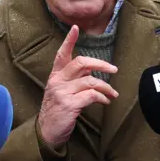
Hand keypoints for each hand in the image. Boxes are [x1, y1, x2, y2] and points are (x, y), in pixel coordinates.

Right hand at [38, 25, 118, 148]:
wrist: (46, 132)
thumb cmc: (57, 110)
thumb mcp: (61, 91)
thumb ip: (74, 79)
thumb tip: (92, 71)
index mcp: (55, 75)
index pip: (61, 54)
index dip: (69, 40)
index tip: (76, 28)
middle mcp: (57, 81)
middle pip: (81, 63)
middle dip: (101, 64)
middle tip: (114, 68)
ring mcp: (62, 92)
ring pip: (90, 81)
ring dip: (106, 86)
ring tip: (112, 93)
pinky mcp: (69, 104)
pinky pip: (91, 95)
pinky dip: (102, 97)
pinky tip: (105, 101)